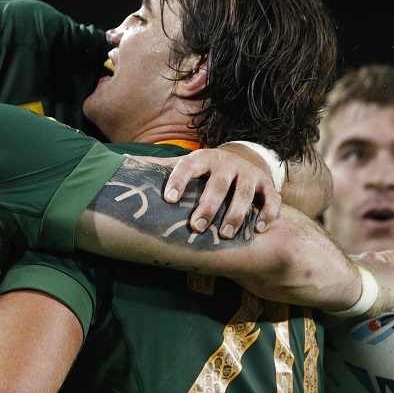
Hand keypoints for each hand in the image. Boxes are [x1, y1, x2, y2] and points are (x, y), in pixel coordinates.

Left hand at [147, 147, 280, 237]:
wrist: (243, 161)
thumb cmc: (206, 170)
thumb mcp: (186, 164)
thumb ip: (159, 166)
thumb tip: (121, 158)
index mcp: (203, 158)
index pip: (188, 165)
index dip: (178, 180)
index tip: (168, 199)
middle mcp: (227, 164)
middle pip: (217, 184)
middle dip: (208, 205)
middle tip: (197, 227)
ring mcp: (249, 174)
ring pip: (245, 193)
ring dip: (236, 214)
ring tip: (225, 234)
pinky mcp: (267, 187)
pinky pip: (271, 200)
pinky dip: (268, 214)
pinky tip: (258, 230)